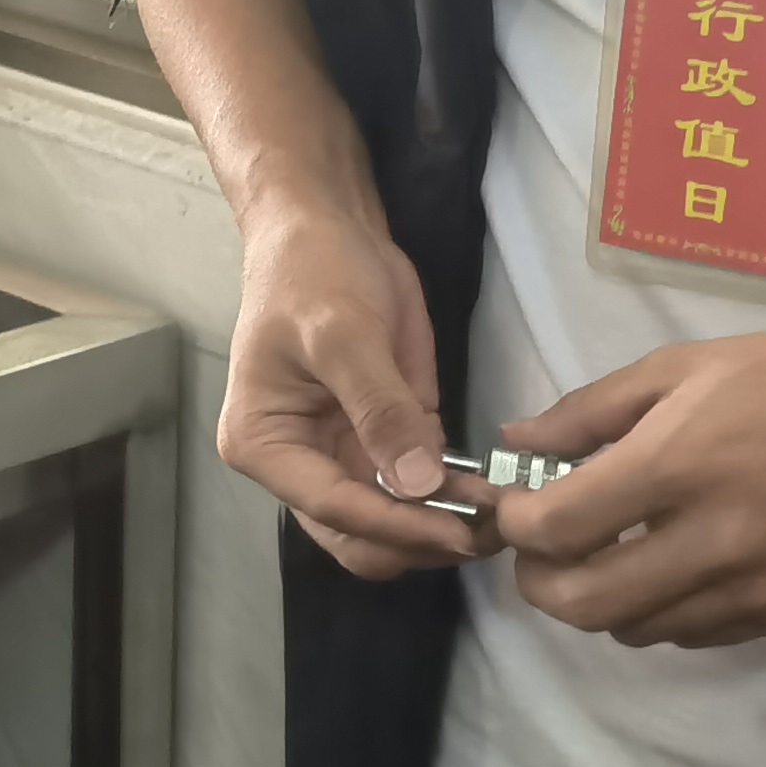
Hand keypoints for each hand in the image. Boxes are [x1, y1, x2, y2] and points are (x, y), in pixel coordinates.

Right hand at [216, 198, 484, 579]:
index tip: (459, 533)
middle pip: (357, 535)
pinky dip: (453, 499)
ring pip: (391, 524)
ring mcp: (344, 457)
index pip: (332, 507)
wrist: (327, 227)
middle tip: (485, 530)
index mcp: (265, 445)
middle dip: (418, 539)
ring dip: (441, 526)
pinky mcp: (386, 441)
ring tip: (500, 518)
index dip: (397, 525)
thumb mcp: (343, 333)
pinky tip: (493, 493)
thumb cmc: (314, 273)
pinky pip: (418, 490)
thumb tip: (419, 484)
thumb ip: (380, 410)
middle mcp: (299, 464)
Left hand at [489, 306, 765, 645]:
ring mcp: (754, 586)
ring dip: (599, 602)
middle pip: (586, 605)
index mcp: (679, 464)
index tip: (518, 504)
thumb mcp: (683, 365)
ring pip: (636, 631)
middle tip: (542, 549)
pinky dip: (659, 613)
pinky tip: (665, 567)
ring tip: (605, 553)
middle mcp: (714, 539)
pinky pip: (694, 637)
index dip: (518, 524)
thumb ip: (591, 410)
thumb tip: (517, 441)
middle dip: (541, 583)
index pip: (561, 529)